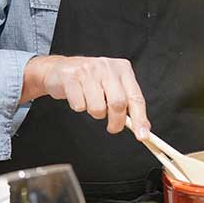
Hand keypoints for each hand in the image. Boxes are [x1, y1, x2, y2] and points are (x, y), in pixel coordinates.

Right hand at [22, 55, 149, 138]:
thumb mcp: (113, 86)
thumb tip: (143, 128)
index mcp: (123, 69)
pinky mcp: (71, 77)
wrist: (60, 69)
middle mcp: (108, 67)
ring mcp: (88, 70)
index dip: (140, 119)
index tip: (143, 136)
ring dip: (95, 113)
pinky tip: (78, 97)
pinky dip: (79, 107)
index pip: (136, 97)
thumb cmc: (91, 81)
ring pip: (98, 107)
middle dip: (116, 121)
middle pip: (118, 103)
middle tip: (113, 128)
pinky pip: (79, 105)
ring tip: (91, 103)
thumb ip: (128, 104)